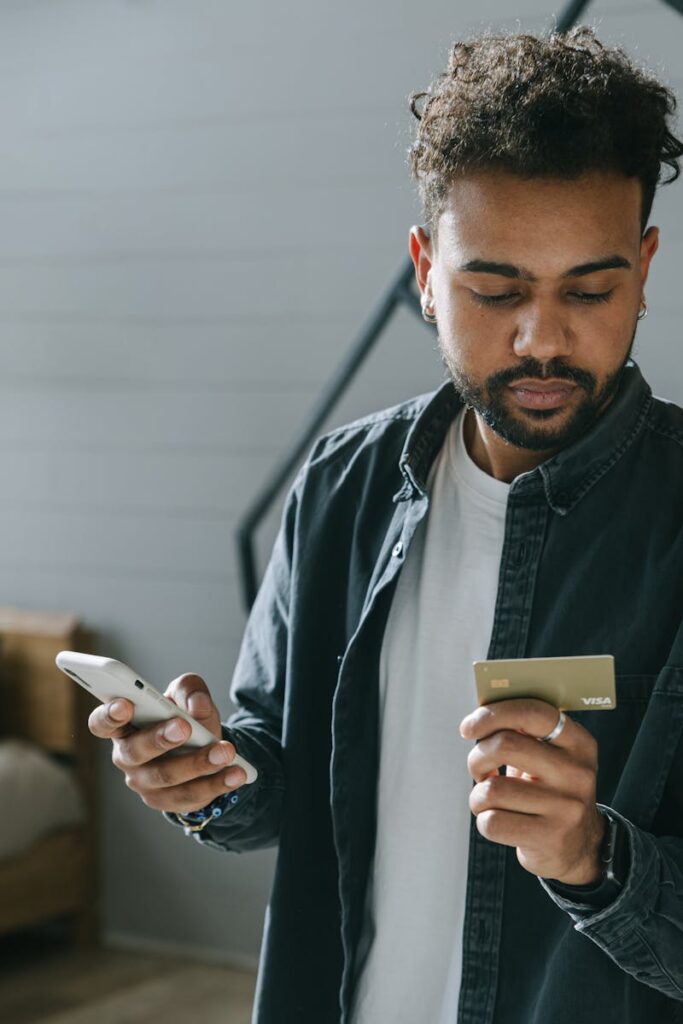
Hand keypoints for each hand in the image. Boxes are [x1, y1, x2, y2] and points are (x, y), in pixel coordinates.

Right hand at [88, 672, 247, 813]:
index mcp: (123, 726)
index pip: (102, 723)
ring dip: (198, 763)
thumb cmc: (185, 716)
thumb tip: (197, 706)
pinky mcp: (169, 802)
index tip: (125, 704)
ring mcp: (146, 784)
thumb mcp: (188, 695)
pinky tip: (236, 773)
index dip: (109, 714)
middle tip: (184, 727)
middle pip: (135, 752)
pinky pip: (191, 796)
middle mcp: (128, 757)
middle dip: (160, 739)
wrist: (202, 747)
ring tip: (226, 751)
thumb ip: (190, 689)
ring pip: (167, 777)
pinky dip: (217, 784)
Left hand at [460, 699, 605, 884]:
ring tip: (489, 801)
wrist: (579, 846)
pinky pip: (493, 822)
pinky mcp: (551, 837)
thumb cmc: (549, 792)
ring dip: (478, 796)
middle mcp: (577, 771)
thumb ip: (523, 732)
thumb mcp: (549, 757)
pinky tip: (498, 820)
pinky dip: (484, 821)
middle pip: (505, 745)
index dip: (493, 714)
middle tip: (479, 770)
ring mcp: (567, 806)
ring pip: (492, 790)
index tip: (468, 727)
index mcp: (578, 742)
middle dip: (477, 758)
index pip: (532, 712)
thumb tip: (479, 717)